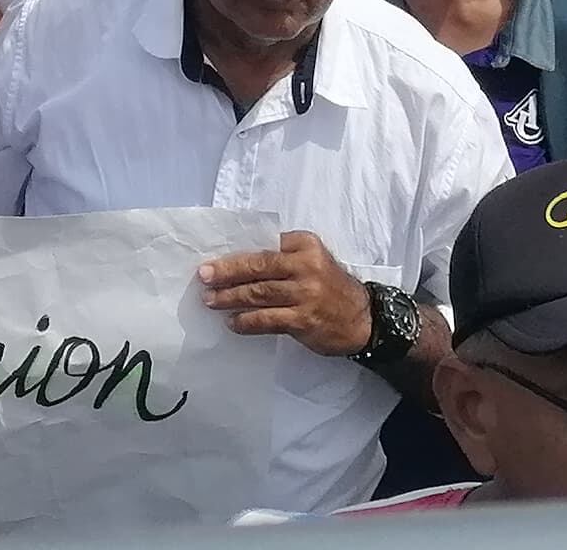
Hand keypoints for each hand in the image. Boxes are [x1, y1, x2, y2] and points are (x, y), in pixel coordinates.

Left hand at [197, 231, 374, 355]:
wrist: (363, 319)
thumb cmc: (329, 286)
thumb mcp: (312, 259)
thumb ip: (283, 256)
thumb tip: (237, 262)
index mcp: (305, 244)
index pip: (264, 245)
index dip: (235, 254)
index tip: (212, 258)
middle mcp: (305, 266)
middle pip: (257, 266)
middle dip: (226, 272)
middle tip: (203, 276)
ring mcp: (305, 294)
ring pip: (258, 293)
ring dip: (230, 297)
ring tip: (210, 300)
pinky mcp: (303, 320)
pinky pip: (267, 319)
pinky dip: (246, 321)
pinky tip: (233, 322)